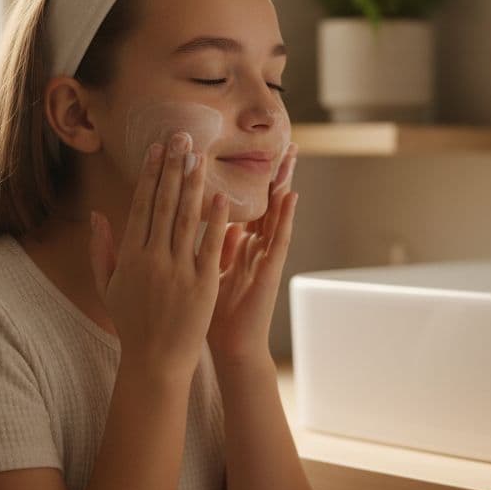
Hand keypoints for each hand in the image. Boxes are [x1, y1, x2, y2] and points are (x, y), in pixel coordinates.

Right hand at [88, 131, 230, 382]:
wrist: (156, 360)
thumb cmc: (131, 323)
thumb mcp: (107, 286)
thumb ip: (101, 249)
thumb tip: (97, 214)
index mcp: (130, 256)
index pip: (141, 206)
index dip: (151, 175)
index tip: (158, 149)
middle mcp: (153, 258)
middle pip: (164, 204)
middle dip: (173, 167)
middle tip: (182, 136)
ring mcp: (178, 270)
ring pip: (186, 218)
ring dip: (192, 184)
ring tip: (199, 156)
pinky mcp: (202, 283)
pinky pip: (210, 245)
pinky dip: (215, 220)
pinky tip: (220, 196)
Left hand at [208, 143, 298, 361]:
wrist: (230, 348)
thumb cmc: (213, 315)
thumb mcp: (204, 272)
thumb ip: (206, 245)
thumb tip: (198, 219)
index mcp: (238, 245)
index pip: (243, 202)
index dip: (247, 177)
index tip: (252, 149)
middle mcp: (255, 246)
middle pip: (266, 201)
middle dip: (273, 172)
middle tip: (284, 141)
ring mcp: (265, 256)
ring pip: (276, 212)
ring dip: (284, 183)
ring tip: (291, 155)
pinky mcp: (270, 270)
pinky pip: (280, 238)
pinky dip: (286, 217)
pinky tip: (291, 195)